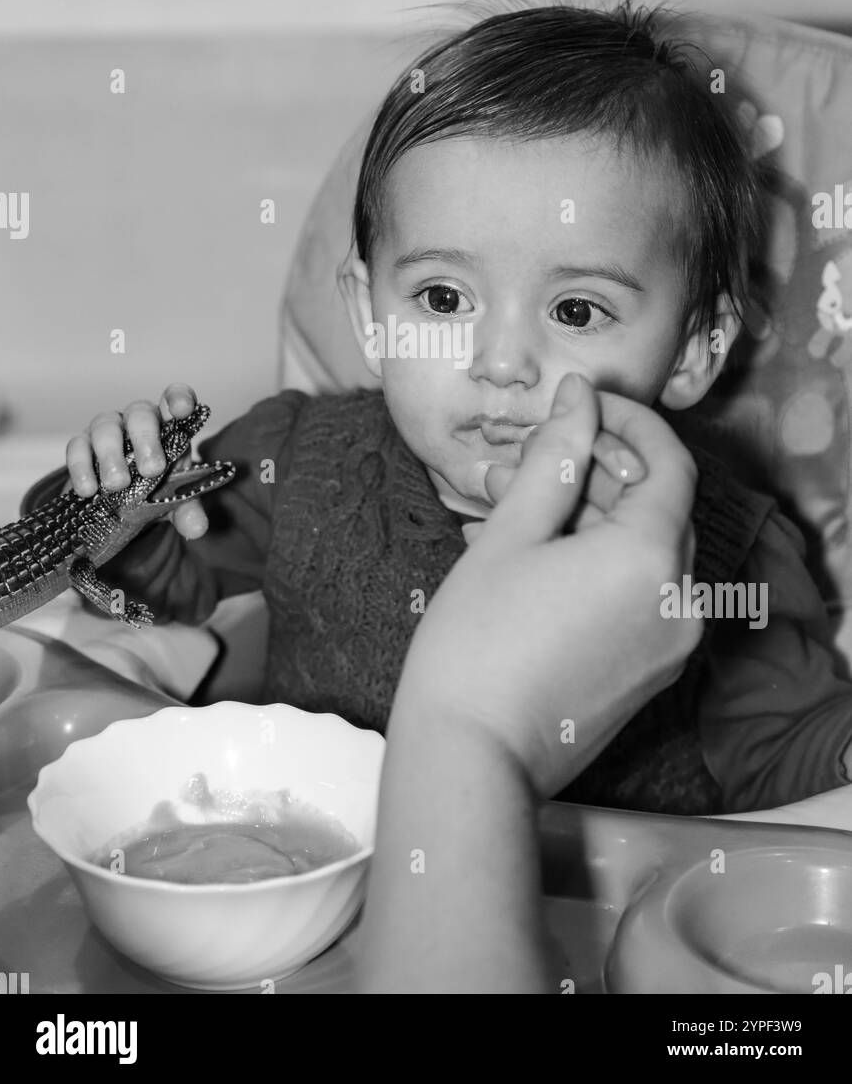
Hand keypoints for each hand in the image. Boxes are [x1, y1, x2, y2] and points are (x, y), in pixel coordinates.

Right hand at [65, 382, 207, 538]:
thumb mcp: (174, 502)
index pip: (174, 401)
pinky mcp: (81, 446)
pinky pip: (77, 447)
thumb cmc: (154, 488)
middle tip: (152, 469)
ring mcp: (107, 431)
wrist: (120, 504)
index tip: (182, 409)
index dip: (179, 399)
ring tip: (117, 485)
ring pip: (105, 427)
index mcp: (168, 426)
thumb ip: (188, 511)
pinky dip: (82, 468)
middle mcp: (137, 422)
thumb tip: (196, 528)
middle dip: (146, 439)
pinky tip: (88, 490)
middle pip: (140, 414)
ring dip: (111, 455)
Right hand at [394, 373, 700, 798]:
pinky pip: (640, 594)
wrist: (472, 757)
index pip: (669, 461)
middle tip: (535, 454)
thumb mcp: (511, 535)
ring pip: (646, 551)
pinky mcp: (651, 671)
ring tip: (513, 503)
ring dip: (593, 515)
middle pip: (661, 505)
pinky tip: (537, 554)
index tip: (581, 406)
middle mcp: (681, 600)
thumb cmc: (477, 642)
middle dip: (604, 467)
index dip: (629, 421)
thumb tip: (579, 396)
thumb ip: (553, 457)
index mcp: (652, 558)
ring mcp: (671, 642)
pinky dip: (600, 561)